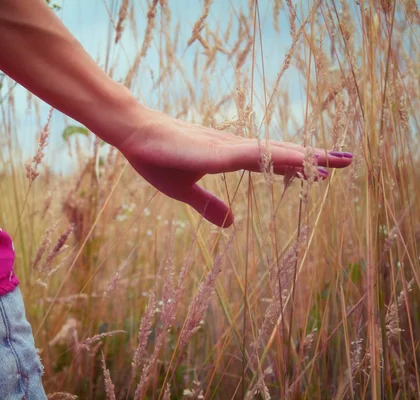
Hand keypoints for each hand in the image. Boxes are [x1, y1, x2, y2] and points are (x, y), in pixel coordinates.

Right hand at [117, 108, 353, 227]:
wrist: (133, 134)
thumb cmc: (156, 158)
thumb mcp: (184, 191)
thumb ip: (208, 205)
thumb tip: (232, 224)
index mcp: (227, 157)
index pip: (270, 161)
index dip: (297, 166)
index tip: (324, 173)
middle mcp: (231, 148)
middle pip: (279, 152)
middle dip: (313, 157)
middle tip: (347, 159)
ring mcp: (222, 147)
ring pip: (270, 151)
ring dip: (302, 154)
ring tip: (332, 158)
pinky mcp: (209, 150)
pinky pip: (246, 154)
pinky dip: (271, 156)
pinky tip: (292, 159)